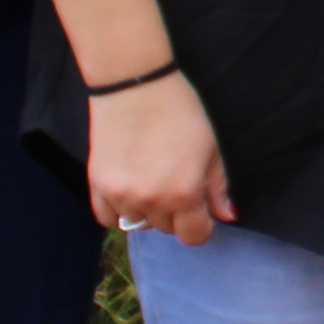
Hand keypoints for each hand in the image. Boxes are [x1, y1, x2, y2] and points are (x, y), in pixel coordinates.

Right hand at [86, 66, 231, 243]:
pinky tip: (128, 189)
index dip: (200, 225)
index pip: (193, 237)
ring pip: (137, 224)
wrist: (135, 86)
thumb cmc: (180, 112)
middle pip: (166, 229)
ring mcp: (120, 195)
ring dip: (146, 210)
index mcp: (183, 194)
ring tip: (150, 179)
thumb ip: (218, 187)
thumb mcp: (210, 148)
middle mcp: (150, 201)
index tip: (199, 209)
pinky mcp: (97, 185)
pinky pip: (107, 218)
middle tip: (174, 182)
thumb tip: (227, 217)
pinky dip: (118, 210)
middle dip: (175, 214)